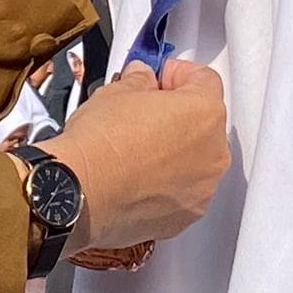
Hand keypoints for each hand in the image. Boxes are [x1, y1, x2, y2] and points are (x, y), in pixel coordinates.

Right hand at [43, 55, 226, 254]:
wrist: (78, 193)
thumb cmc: (100, 145)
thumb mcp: (117, 93)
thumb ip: (139, 80)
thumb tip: (140, 80)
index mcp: (205, 114)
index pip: (205, 81)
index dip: (178, 74)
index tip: (159, 77)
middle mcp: (213, 155)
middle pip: (204, 124)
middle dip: (177, 115)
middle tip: (145, 111)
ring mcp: (201, 191)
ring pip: (195, 162)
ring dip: (174, 153)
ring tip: (137, 148)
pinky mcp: (183, 218)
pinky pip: (182, 193)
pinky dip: (165, 185)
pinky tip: (136, 177)